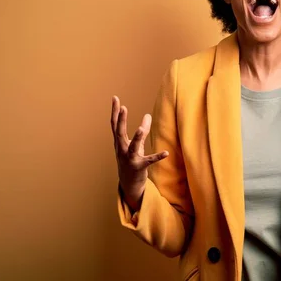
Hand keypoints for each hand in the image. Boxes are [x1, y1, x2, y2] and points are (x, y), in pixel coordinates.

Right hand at [111, 96, 167, 210]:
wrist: (129, 183)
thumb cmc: (132, 160)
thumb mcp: (136, 144)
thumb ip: (142, 130)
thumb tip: (148, 115)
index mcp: (120, 142)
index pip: (115, 124)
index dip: (115, 111)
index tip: (115, 98)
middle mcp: (122, 149)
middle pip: (120, 133)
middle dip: (121, 121)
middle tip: (123, 108)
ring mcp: (129, 159)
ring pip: (133, 147)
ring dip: (137, 138)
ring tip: (141, 129)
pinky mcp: (139, 167)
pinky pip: (149, 161)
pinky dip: (157, 157)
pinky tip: (166, 152)